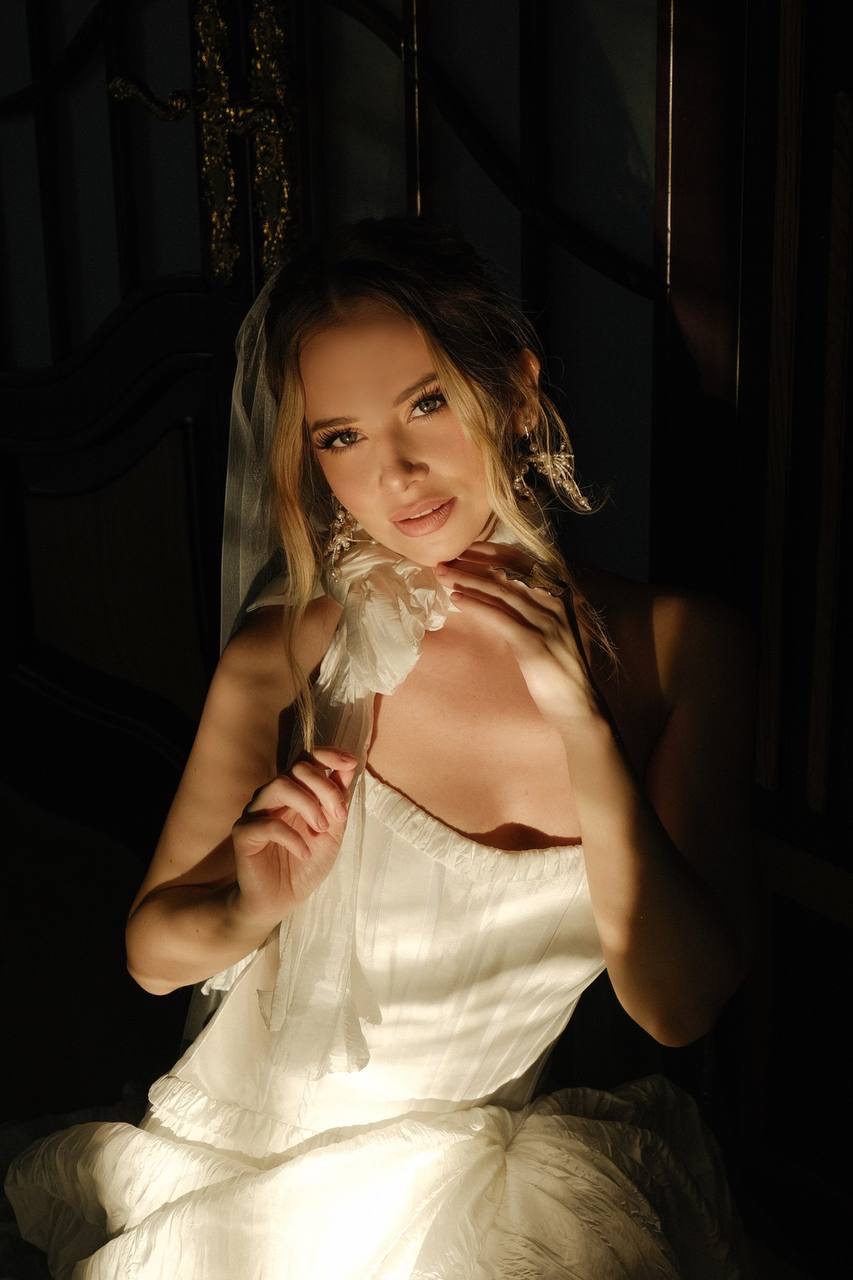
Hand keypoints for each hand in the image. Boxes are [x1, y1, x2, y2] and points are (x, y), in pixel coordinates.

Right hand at [230, 747, 357, 926]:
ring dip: (308, 804)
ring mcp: (256, 812)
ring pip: (279, 785)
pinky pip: (266, 824)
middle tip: (339, 815)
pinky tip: (304, 853)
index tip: (350, 764)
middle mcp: (273, 795)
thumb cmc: (305, 864)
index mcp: (295, 791)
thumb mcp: (332, 832)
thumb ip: (338, 801)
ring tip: (322, 830)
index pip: (307, 757)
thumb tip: (349, 767)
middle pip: (297, 768)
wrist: (281, 901)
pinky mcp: (243, 834)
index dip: (328, 754)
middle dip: (325, 787)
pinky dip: (292, 837)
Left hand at [436, 543, 602, 729]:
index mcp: (559, 594)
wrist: (578, 705)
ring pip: (500, 592)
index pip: (521, 563)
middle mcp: (555, 602)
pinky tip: (456, 601)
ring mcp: (545, 623)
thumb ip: (531, 607)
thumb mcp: (549, 629)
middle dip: (473, 564)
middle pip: (507, 573)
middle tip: (444, 560)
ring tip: (442, 575)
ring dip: (467, 581)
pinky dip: (475, 606)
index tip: (463, 549)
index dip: (490, 554)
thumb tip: (496, 590)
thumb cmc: (559, 669)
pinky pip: (498, 618)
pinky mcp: (533, 644)